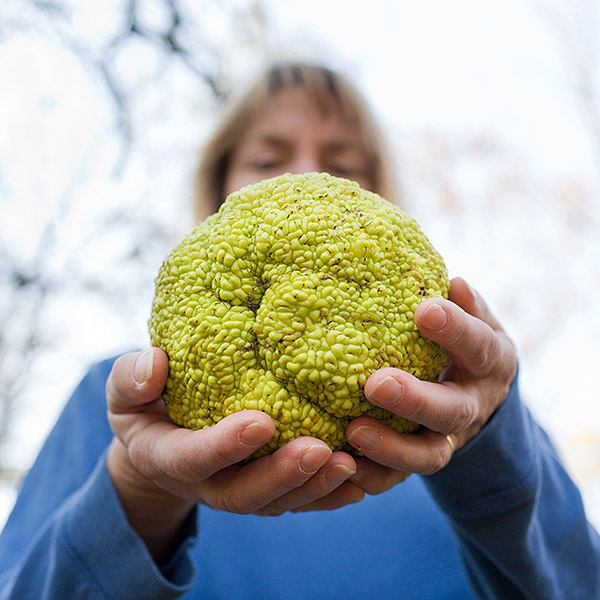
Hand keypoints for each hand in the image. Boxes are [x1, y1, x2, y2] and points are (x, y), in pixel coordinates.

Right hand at [105, 349, 361, 561]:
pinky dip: (326, 496)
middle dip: (282, 476)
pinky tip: (358, 482)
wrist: (162, 437)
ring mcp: (236, 489)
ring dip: (313, 488)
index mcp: (167, 456)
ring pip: (276, 502)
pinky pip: (295, 501)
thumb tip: (155, 364)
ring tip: (349, 465)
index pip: (193, 458)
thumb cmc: (146, 403)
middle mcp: (205, 483)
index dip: (225, 446)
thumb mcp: (126, 389)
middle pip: (242, 494)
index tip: (261, 422)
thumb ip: (131, 378)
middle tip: (320, 451)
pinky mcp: (262, 489)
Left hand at [345, 277, 516, 483]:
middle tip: (376, 384)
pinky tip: (343, 466)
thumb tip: (454, 283)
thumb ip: (465, 305)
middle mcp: (473, 405)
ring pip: (429, 456)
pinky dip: (373, 477)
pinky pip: (400, 479)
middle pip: (451, 411)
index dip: (456, 330)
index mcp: (490, 363)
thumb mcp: (474, 319)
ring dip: (392, 448)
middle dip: (415, 400)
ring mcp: (450, 439)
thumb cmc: (463, 342)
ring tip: (353, 431)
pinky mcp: (422, 459)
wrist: (476, 391)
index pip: (478, 346)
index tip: (425, 311)